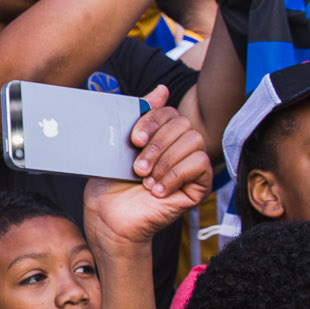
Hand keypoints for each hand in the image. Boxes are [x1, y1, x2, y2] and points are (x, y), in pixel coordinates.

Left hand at [84, 89, 213, 247]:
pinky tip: (157, 190)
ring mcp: (189, 166)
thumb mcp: (117, 145)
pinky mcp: (198, 186)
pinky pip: (200, 165)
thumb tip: (161, 89)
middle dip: (157, 144)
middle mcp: (177, 148)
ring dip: (165, 161)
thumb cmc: (109, 185)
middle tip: (137, 167)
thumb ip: (138, 116)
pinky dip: (176, 175)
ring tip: (145, 180)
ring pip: (193, 142)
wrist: (109, 218)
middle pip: (182, 124)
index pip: (168, 112)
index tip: (134, 140)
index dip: (151, 121)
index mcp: (159, 136)